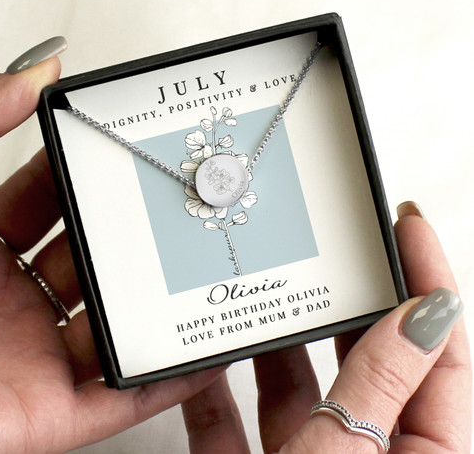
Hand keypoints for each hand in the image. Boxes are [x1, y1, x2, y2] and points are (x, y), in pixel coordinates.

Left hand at [0, 40, 222, 453]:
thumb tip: (37, 71)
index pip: (44, 204)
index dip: (84, 178)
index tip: (123, 157)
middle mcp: (7, 306)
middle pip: (91, 264)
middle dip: (134, 237)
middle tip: (174, 211)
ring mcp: (32, 360)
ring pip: (117, 328)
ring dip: (160, 306)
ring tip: (202, 275)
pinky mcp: (48, 415)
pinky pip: (122, 397)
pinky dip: (166, 376)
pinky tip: (201, 352)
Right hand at [182, 203, 471, 452]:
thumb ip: (380, 386)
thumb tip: (423, 313)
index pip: (439, 352)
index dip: (428, 279)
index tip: (406, 224)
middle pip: (366, 358)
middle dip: (346, 300)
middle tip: (333, 250)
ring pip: (296, 385)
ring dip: (274, 340)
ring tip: (265, 290)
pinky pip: (231, 420)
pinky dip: (213, 390)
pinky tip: (204, 359)